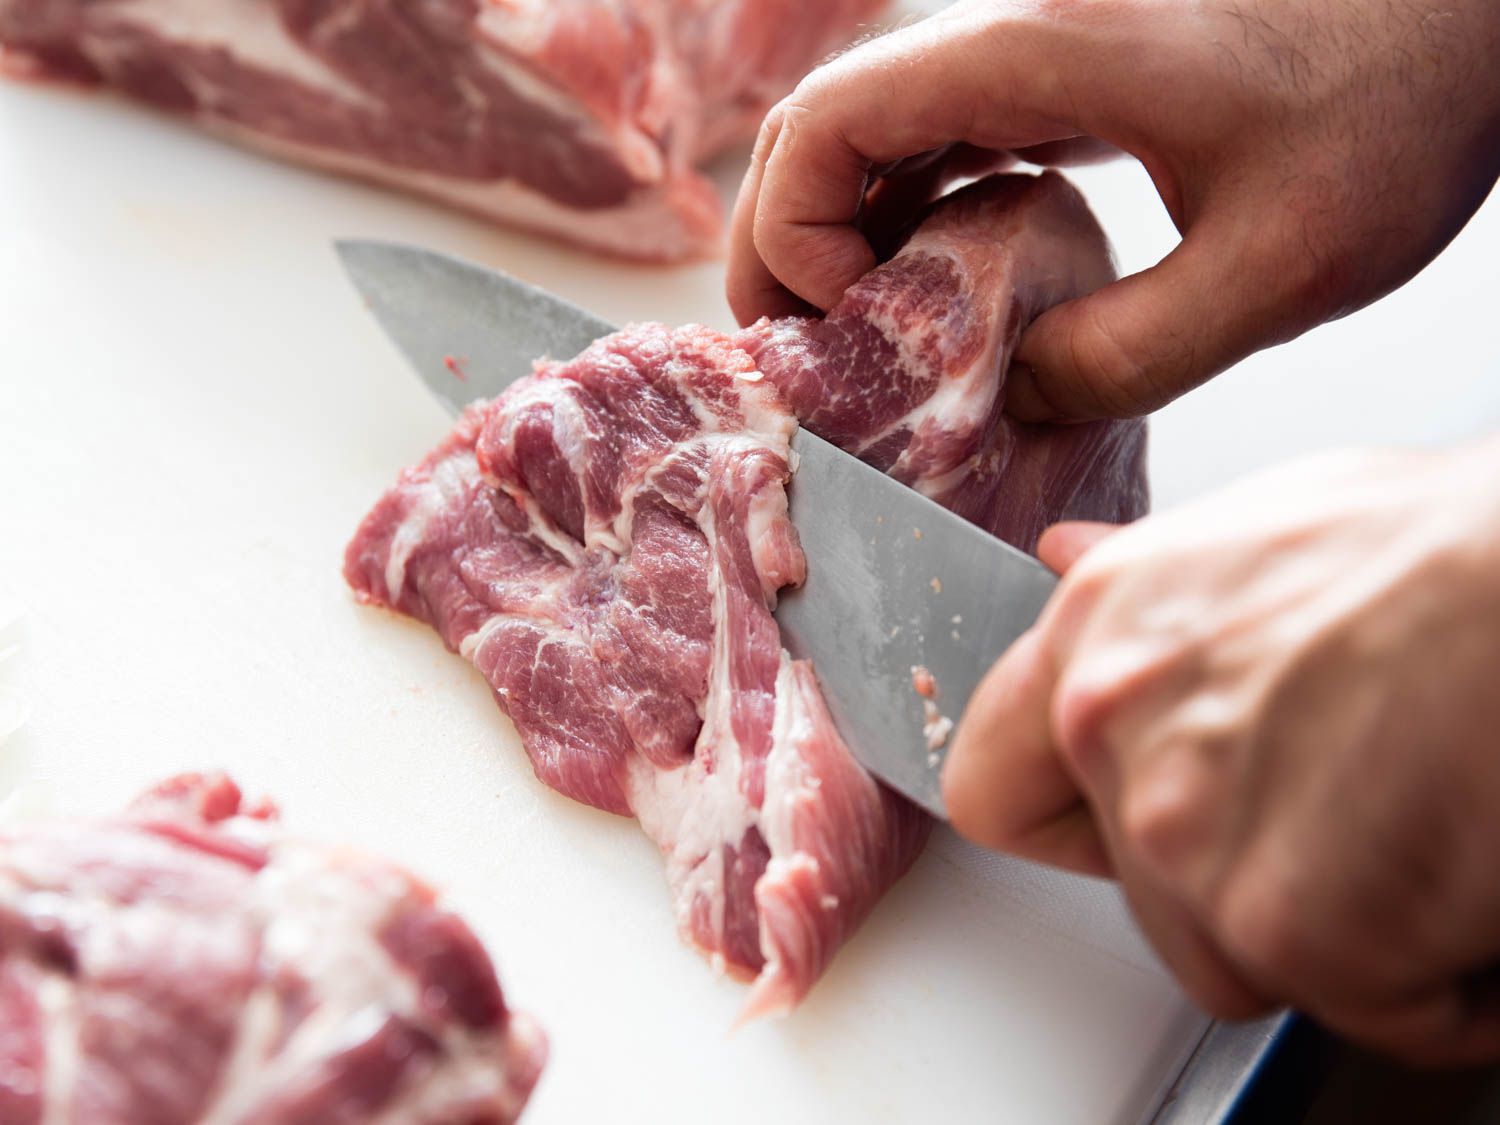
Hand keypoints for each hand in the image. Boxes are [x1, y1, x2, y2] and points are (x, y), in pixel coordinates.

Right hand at [728, 0, 1499, 420]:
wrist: (1469, 9)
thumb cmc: (1400, 102)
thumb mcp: (1280, 267)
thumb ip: (1129, 353)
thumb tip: (1016, 399)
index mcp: (1045, 50)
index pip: (832, 118)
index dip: (794, 230)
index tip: (836, 328)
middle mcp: (1016, 29)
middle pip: (824, 120)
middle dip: (786, 239)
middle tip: (798, 354)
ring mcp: (1037, 45)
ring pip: (873, 128)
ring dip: (837, 229)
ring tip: (850, 338)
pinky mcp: (1067, 69)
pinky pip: (940, 137)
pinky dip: (906, 214)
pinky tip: (926, 289)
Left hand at [942, 437, 1499, 1064]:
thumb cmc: (1429, 551)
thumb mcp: (1249, 531)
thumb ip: (1142, 587)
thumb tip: (1061, 554)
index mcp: (1093, 639)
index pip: (990, 790)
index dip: (1064, 823)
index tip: (1112, 833)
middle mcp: (1112, 733)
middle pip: (1140, 891)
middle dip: (1238, 879)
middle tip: (1342, 813)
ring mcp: (1186, 835)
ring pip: (1232, 957)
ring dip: (1326, 933)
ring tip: (1412, 835)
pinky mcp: (1287, 924)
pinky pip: (1353, 1007)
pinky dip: (1425, 982)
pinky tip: (1465, 885)